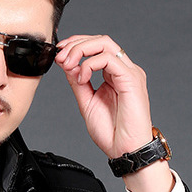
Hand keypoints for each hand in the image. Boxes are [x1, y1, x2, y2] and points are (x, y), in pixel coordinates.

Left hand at [55, 34, 173, 191]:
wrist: (125, 150)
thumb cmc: (112, 133)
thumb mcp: (87, 103)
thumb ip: (78, 83)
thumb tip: (67, 64)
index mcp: (114, 75)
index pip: (97, 48)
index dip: (76, 45)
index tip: (59, 53)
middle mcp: (123, 70)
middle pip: (100, 41)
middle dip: (76, 45)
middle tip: (60, 57)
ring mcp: (129, 73)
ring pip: (105, 44)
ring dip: (81, 50)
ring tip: (68, 64)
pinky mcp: (132, 79)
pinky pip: (110, 59)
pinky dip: (91, 64)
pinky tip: (82, 77)